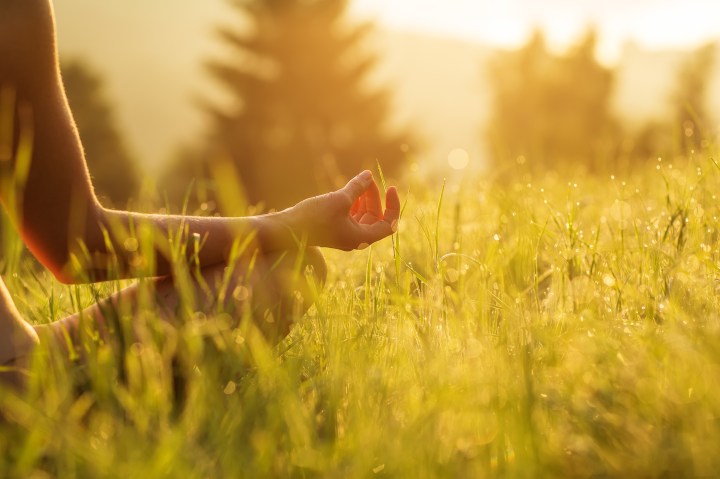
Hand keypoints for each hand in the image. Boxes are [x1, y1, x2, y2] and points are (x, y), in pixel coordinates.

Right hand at [277, 170, 399, 250]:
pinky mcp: (335, 228)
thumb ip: (357, 187)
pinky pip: (352, 215)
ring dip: (364, 198)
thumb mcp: (339, 199)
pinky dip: (354, 202)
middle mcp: (356, 239)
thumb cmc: (314, 217)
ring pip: (363, 215)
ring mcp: (345, 234)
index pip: (389, 224)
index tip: (391, 188)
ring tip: (360, 181)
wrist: (287, 229)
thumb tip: (369, 175)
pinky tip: (349, 190)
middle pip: (375, 217)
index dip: (393, 206)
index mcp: (361, 238)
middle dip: (374, 197)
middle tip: (367, 179)